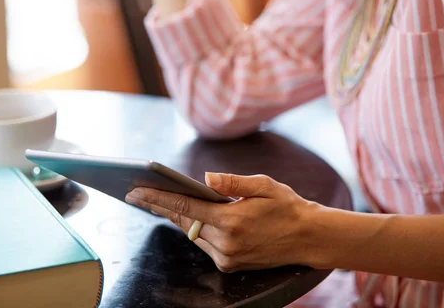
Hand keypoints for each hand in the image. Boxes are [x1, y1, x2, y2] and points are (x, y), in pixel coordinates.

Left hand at [125, 172, 320, 272]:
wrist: (308, 238)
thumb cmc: (287, 206)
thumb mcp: (264, 185)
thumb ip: (233, 182)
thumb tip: (206, 179)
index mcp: (231, 220)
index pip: (184, 208)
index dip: (156, 198)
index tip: (135, 191)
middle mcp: (226, 242)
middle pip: (183, 222)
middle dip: (162, 207)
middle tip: (139, 193)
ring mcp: (227, 257)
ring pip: (192, 234)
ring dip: (181, 219)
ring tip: (163, 201)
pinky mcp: (230, 265)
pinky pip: (204, 245)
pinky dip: (198, 230)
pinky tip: (193, 218)